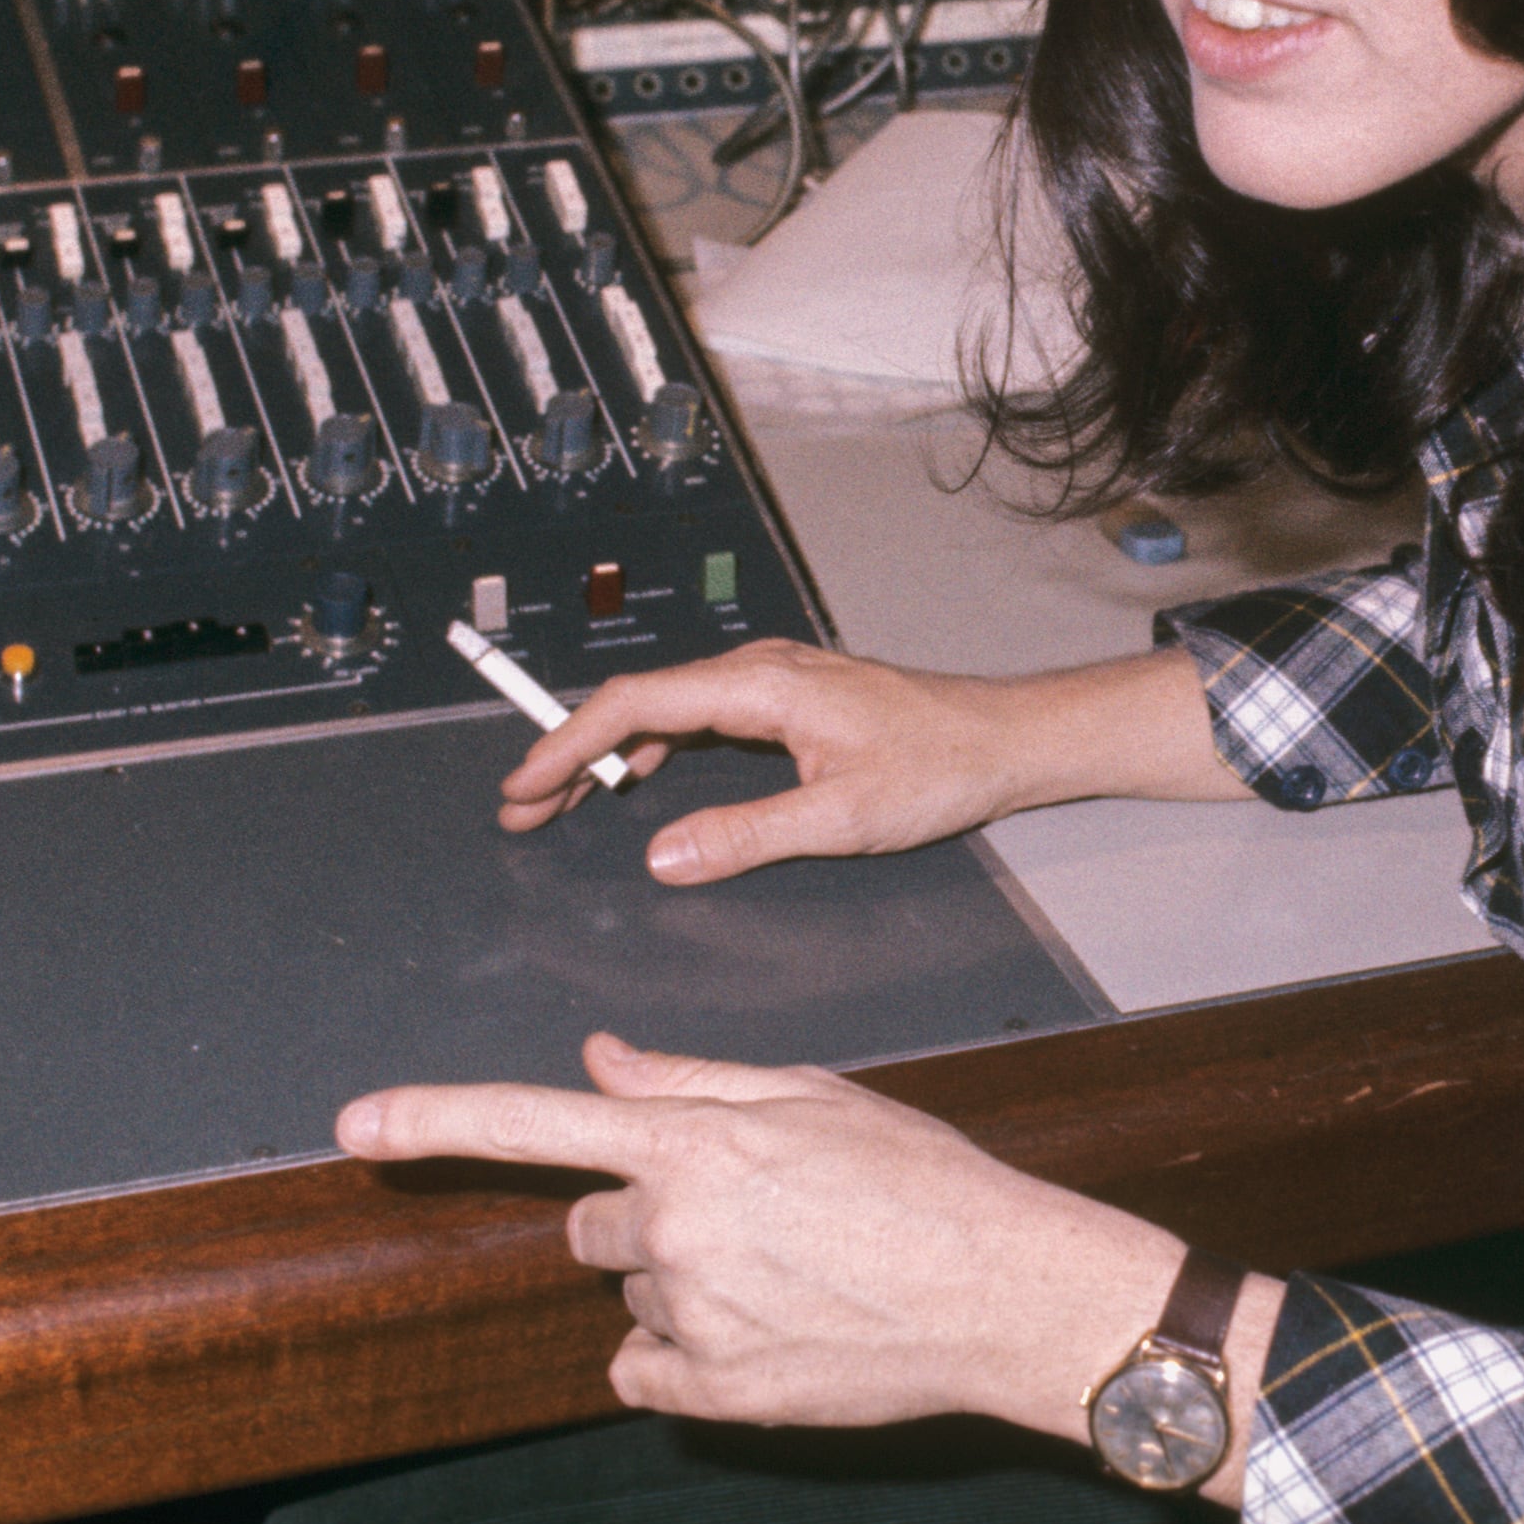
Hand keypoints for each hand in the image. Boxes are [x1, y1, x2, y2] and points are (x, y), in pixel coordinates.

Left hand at [338, 1033, 1184, 1435]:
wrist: (1006, 1291)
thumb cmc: (925, 1181)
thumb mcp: (813, 1097)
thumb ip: (690, 1080)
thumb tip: (600, 1060)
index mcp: (693, 1143)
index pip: (533, 1122)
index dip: (433, 1118)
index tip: (354, 1124)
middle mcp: (675, 1229)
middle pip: (591, 1222)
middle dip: (646, 1213)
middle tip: (751, 1213)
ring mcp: (691, 1317)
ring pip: (634, 1292)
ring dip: (685, 1280)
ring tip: (789, 1269)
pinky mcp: (714, 1391)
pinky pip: (648, 1369)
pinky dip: (687, 1353)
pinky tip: (772, 1327)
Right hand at [497, 640, 1244, 882]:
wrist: (1002, 739)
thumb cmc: (938, 768)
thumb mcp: (841, 819)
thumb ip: (748, 835)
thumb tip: (663, 854)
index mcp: (762, 685)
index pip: (637, 704)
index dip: (568, 744)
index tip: (523, 787)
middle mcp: (759, 669)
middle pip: (639, 702)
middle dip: (571, 752)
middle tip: (521, 809)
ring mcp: (773, 680)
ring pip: (666, 708)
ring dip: (609, 752)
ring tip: (561, 801)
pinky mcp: (788, 699)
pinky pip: (700, 716)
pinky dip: (654, 746)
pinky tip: (640, 781)